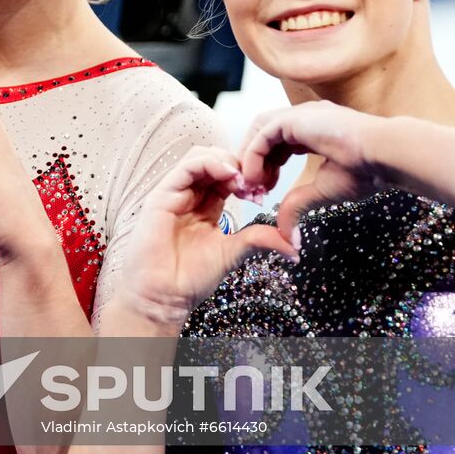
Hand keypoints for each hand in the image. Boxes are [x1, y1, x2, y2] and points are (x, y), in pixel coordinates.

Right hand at [111, 146, 296, 331]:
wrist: (164, 297)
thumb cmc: (190, 278)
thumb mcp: (232, 253)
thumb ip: (257, 240)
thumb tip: (293, 246)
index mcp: (204, 205)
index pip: (226, 175)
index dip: (247, 176)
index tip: (263, 192)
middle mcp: (188, 195)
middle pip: (214, 159)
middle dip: (239, 165)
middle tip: (255, 185)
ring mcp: (173, 193)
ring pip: (200, 156)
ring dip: (226, 161)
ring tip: (243, 181)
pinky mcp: (161, 196)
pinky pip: (185, 168)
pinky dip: (210, 164)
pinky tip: (229, 177)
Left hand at [238, 101, 390, 237]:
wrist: (383, 155)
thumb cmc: (366, 170)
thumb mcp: (322, 191)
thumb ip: (298, 204)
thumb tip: (286, 234)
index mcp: (313, 131)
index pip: (277, 144)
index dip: (266, 167)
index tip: (264, 192)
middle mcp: (304, 119)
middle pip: (264, 135)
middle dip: (254, 162)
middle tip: (253, 190)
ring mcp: (300, 114)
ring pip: (259, 131)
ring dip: (251, 158)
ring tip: (253, 185)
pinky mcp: (295, 117)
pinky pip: (263, 134)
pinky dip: (254, 156)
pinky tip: (257, 178)